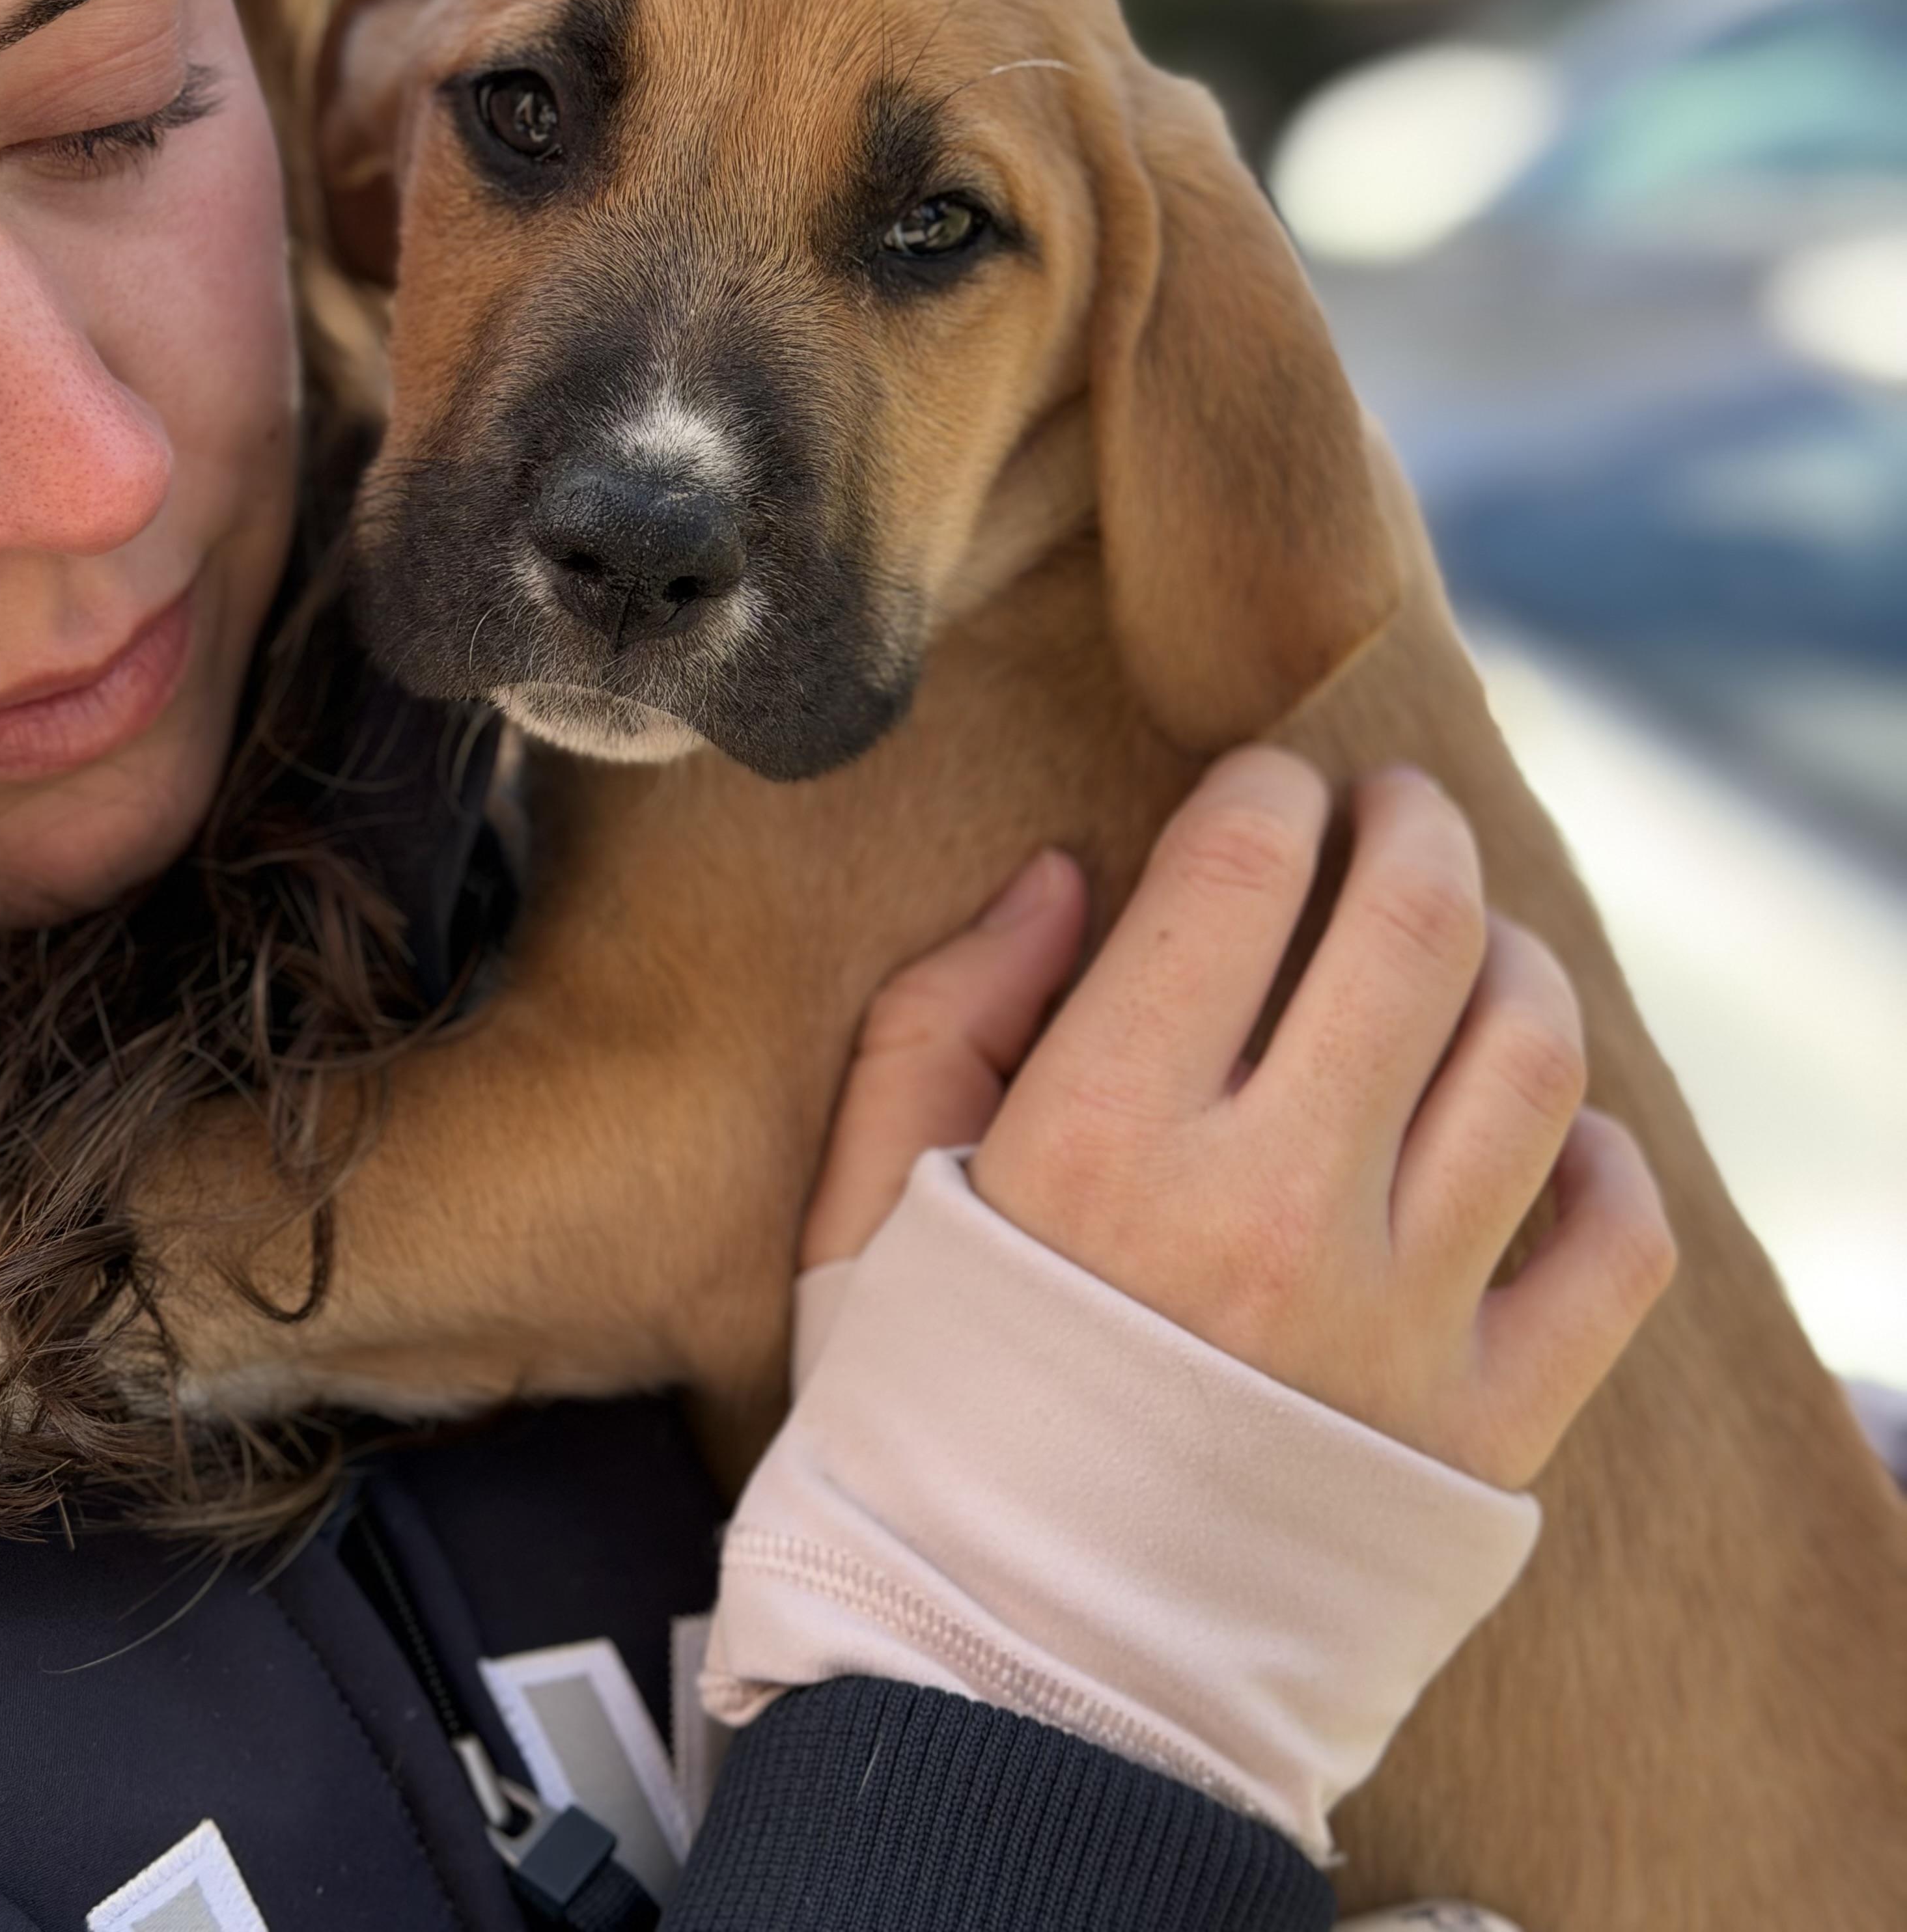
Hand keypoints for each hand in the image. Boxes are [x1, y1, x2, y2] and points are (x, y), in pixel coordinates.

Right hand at [808, 746, 1675, 1487]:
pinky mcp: (1484, 1431)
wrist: (1012, 1695)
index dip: (1268, 785)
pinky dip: (1607, 1159)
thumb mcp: (867, 1212)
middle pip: (1413, 925)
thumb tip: (1064, 876)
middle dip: (1411, 824)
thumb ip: (942, 1017)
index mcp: (1102, 1138)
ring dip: (1513, 959)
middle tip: (1394, 810)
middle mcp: (1267, 1210)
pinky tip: (1552, 1134)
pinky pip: (1613, 1250)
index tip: (1267, 787)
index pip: (1240, 867)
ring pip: (1531, 1057)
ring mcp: (1396, 1325)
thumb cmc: (924, 1430)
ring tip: (1472, 949)